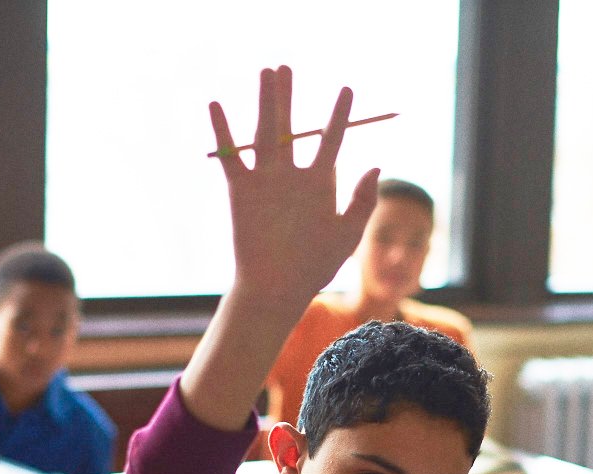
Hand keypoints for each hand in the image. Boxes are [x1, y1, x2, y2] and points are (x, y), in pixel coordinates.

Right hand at [210, 66, 379, 300]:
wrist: (277, 287)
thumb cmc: (314, 266)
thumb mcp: (347, 233)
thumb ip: (362, 200)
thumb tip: (376, 165)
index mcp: (320, 183)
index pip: (331, 140)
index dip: (339, 115)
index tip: (346, 90)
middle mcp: (291, 176)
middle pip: (291, 128)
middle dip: (288, 97)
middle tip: (287, 66)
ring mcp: (265, 181)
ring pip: (265, 133)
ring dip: (265, 102)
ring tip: (267, 72)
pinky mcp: (240, 190)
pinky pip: (231, 157)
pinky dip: (223, 133)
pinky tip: (217, 106)